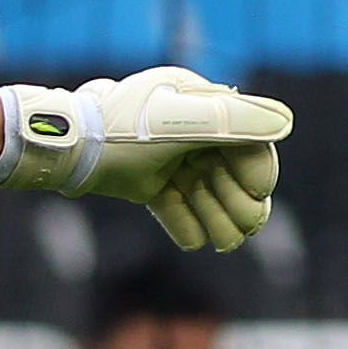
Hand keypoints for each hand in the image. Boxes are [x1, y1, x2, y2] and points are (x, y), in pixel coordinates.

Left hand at [0, 67, 290, 250]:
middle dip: (236, 203)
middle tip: (240, 232)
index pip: (247, 141)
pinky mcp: (146, 182)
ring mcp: (166, 157)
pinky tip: (191, 241)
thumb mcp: (179, 124)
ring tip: (220, 244)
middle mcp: (187, 129)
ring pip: (204, 192)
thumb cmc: (120, 132)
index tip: (256, 197)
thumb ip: (232, 122)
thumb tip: (284, 122)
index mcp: (201, 105)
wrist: (64, 150)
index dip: (256, 172)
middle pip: (228, 172)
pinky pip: (174, 205)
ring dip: (215, 218)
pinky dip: (183, 223)